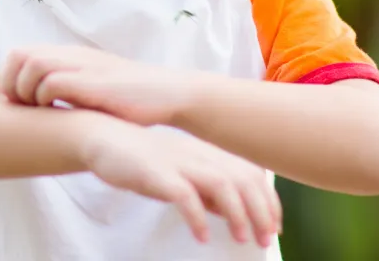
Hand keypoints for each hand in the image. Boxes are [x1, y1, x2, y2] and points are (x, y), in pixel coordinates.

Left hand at [0, 44, 196, 125]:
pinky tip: (57, 114)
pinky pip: (54, 83)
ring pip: (33, 65)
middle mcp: (73, 56)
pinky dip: (46, 98)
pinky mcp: (94, 83)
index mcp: (70, 56)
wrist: (169, 94)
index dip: (7, 77)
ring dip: (26, 91)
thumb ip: (68, 90)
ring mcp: (84, 66)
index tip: (13, 103)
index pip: (20, 53)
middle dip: (9, 83)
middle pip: (20, 55)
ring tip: (37, 111)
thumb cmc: (131, 100)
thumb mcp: (93, 89)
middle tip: (19, 108)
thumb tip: (39, 107)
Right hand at [80, 116, 281, 246]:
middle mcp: (200, 155)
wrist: (103, 138)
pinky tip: (201, 236)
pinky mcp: (157, 172)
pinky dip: (196, 215)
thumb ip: (207, 192)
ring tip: (242, 238)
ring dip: (236, 213)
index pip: (250, 174)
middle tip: (266, 239)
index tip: (274, 226)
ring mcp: (180, 162)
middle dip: (260, 210)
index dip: (267, 201)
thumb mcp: (183, 176)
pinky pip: (183, 194)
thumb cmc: (144, 161)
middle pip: (242, 179)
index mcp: (208, 155)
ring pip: (221, 183)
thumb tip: (231, 213)